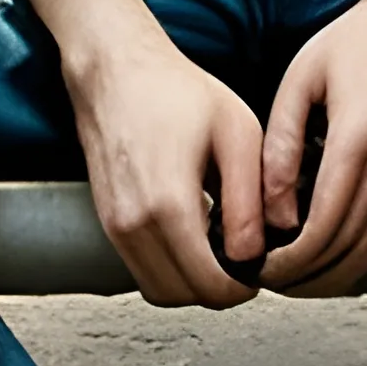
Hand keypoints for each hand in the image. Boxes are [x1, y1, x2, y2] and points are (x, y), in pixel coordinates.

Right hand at [16, 0, 261, 308]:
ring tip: (219, 247)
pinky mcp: (107, 221)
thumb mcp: (236, 133)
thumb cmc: (175, 90)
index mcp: (169, 205)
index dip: (243, 288)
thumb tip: (257, 252)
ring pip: (159, 290)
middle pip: (183, 297)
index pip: (209, 286)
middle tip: (244, 263)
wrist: (116, 68)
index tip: (260, 269)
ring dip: (191, 282)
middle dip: (218, 290)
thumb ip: (251, 199)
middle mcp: (133, 225)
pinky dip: (169, 266)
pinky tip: (193, 232)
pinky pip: (141, 268)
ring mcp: (113, 226)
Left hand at [260, 0, 366, 295]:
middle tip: (268, 280)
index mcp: (359, 137)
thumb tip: (274, 211)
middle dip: (303, 277)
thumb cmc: (360, 42)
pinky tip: (329, 259)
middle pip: (346, 250)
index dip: (289, 260)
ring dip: (330, 277)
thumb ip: (282, 146)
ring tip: (292, 278)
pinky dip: (357, 259)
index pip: (323, 226)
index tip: (260, 266)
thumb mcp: (301, 79)